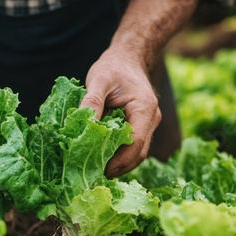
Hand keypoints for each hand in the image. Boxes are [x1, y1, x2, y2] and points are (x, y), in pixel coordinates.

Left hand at [80, 48, 161, 177]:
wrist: (128, 58)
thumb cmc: (113, 67)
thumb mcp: (99, 79)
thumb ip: (92, 102)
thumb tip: (83, 126)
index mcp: (144, 108)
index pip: (135, 142)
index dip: (119, 160)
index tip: (100, 169)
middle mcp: (151, 119)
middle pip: (138, 153)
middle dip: (118, 167)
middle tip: (95, 177)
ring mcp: (148, 124)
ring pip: (137, 153)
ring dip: (119, 165)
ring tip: (97, 172)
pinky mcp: (141, 126)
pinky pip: (133, 146)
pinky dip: (119, 156)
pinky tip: (103, 160)